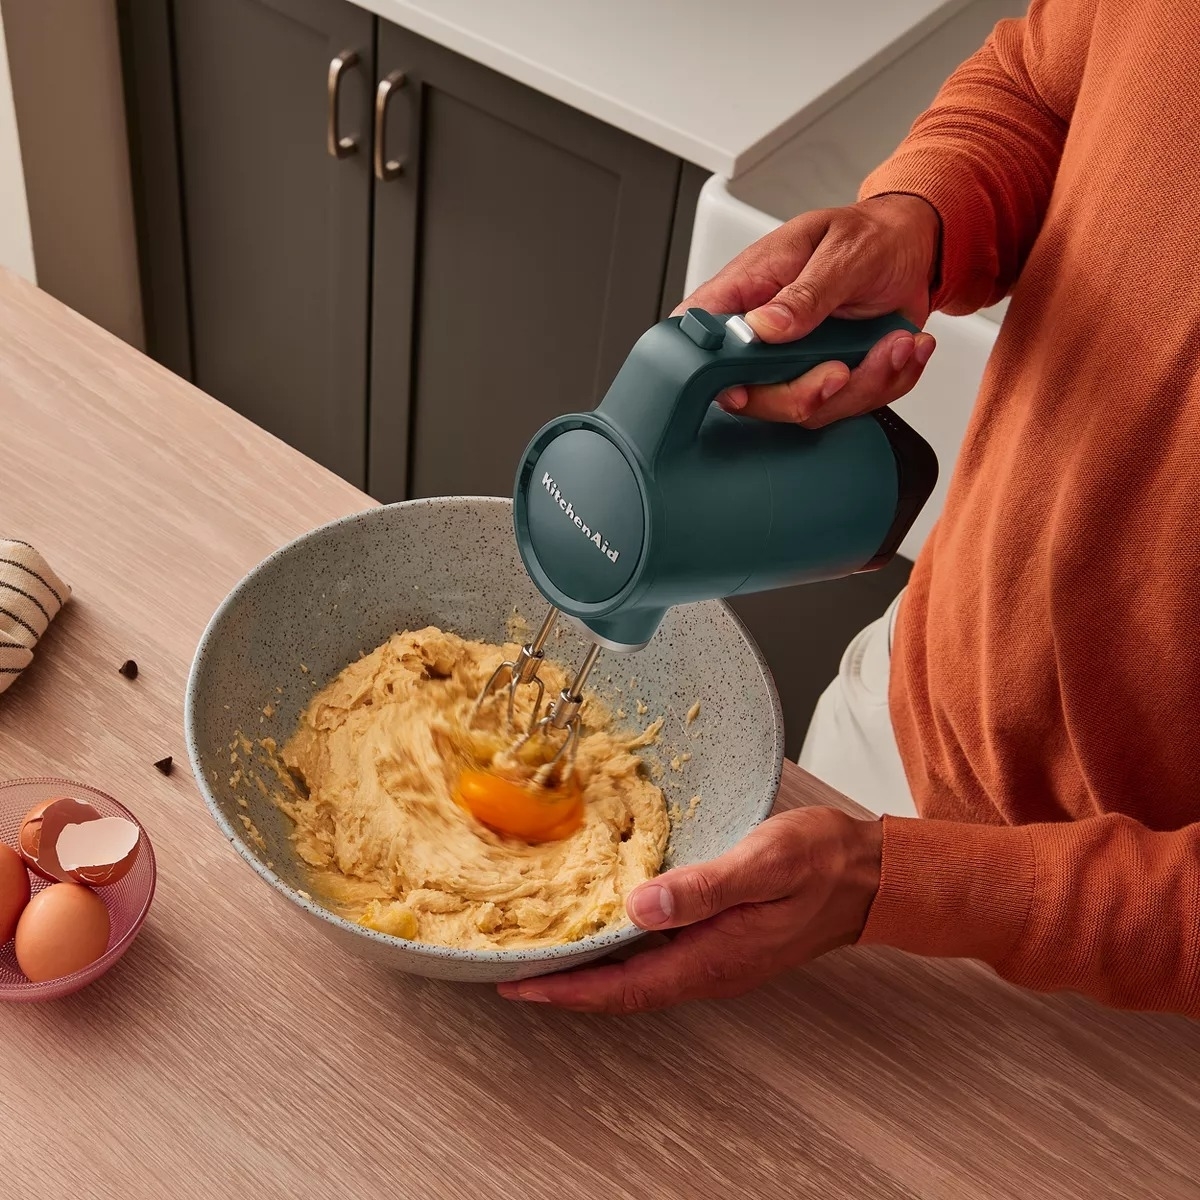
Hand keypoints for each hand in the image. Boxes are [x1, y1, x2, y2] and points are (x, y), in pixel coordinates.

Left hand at [497, 807, 882, 1013]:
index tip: (517, 988)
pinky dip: (619, 950)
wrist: (867, 873)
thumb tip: (640, 907)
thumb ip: (704, 887)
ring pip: (637, 976)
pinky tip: (603, 927)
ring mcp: (715, 956)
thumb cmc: (819, 861)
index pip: (624, 989)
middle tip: (512, 972)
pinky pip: (657, 956)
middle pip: (622, 991)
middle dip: (566, 987)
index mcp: (712, 957)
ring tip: (543, 954)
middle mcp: (708, 966)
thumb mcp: (763, 862)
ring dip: (589, 972)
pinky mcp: (720, 938)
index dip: (567, 991)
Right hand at [674, 194, 940, 426]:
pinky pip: (849, 407)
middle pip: (751, 395)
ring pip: (806, 410)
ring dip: (862, 385)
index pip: (698, 336)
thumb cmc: (869, 237)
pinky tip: (902, 349)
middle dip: (802, 395)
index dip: (708, 372)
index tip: (742, 386)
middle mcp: (763, 336)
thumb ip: (805, 293)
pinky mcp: (828, 379)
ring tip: (896, 342)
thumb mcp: (841, 251)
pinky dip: (886, 383)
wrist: (913, 249)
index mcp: (746, 291)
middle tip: (841, 370)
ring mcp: (795, 363)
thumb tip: (764, 326)